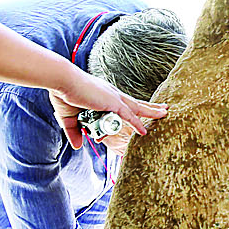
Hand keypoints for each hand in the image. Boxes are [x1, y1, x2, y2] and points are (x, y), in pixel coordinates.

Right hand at [50, 66, 166, 149]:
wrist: (63, 82)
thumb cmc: (64, 94)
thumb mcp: (69, 119)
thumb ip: (74, 132)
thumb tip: (78, 146)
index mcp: (104, 95)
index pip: (122, 106)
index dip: (129, 114)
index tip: (135, 119)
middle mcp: (112, 95)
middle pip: (136, 103)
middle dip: (150, 107)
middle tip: (163, 109)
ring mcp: (114, 98)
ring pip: (138, 107)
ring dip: (152, 111)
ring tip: (165, 113)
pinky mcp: (112, 103)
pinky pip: (129, 116)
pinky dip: (136, 124)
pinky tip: (144, 132)